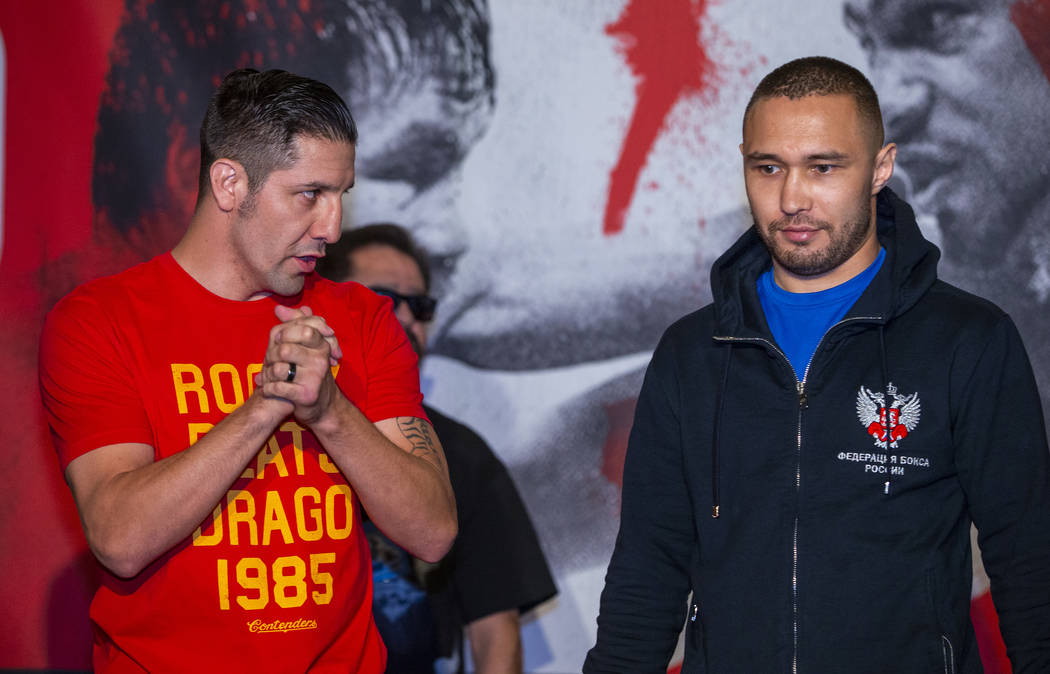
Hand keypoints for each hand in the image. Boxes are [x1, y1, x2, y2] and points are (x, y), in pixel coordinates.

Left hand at [256, 305, 342, 424]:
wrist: (321, 405)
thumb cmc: (308, 372)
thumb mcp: (305, 346)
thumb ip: (294, 324)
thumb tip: (278, 308)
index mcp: (321, 344)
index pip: (301, 329)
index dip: (283, 334)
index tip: (278, 342)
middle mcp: (321, 359)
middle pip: (284, 349)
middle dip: (271, 356)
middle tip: (271, 363)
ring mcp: (315, 377)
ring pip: (279, 369)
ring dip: (268, 375)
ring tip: (270, 377)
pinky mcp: (307, 395)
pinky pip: (278, 387)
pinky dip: (269, 389)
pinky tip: (270, 389)